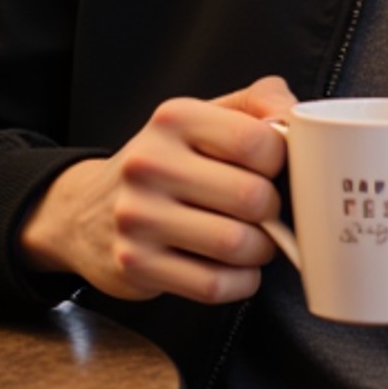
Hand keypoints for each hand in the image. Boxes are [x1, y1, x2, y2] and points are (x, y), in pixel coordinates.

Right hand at [15, 76, 293, 303]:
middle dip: (274, 212)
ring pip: (236, 245)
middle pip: (253, 197)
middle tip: (266, 213)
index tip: (274, 171)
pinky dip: (239, 283)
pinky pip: (213, 286)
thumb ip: (259, 103)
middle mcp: (149, 164)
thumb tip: (301, 118)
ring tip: (253, 242)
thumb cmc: (168, 162)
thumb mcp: (205, 117)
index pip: (259, 141)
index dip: (283, 162)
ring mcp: (138, 217)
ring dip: (260, 251)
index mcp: (175, 118)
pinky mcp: (134, 265)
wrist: (86, 212)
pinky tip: (234, 270)